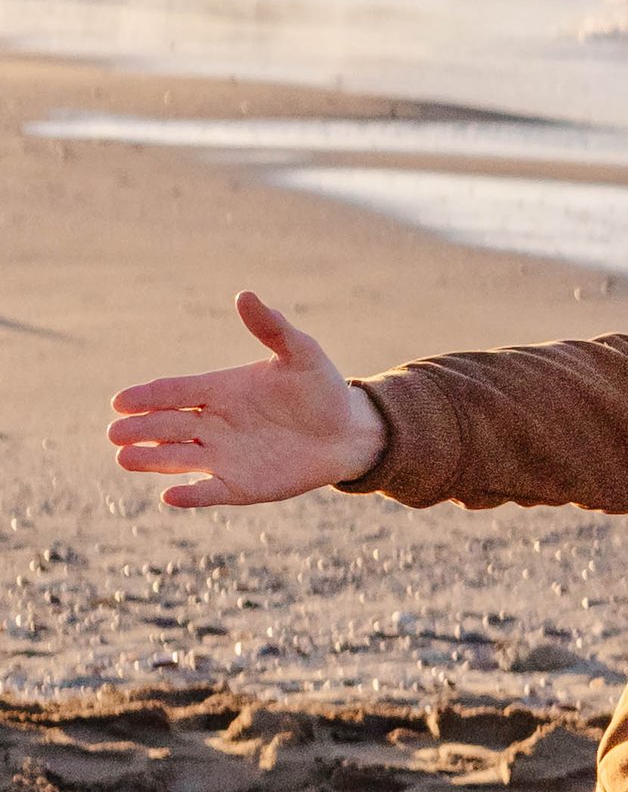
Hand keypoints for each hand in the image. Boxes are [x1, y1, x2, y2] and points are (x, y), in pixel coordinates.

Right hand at [107, 293, 385, 508]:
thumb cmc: (321, 388)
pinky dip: (190, 494)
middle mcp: (213, 424)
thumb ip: (271, 328)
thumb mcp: (300, 353)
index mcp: (219, 389)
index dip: (146, 396)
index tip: (120, 401)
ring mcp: (223, 456)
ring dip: (152, 460)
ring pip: (178, 458)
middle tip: (114, 432)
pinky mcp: (240, 486)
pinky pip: (209, 491)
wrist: (348, 431)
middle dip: (139, 429)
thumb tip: (244, 295)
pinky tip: (170, 496)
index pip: (173, 392)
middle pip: (167, 426)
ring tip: (125, 459)